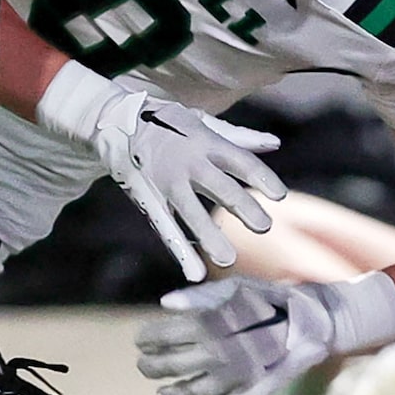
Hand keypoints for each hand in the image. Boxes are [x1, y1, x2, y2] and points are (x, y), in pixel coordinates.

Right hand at [35, 61, 284, 282]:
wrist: (115, 120)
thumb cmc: (167, 123)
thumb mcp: (202, 123)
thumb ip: (239, 138)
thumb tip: (274, 144)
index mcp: (205, 141)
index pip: (240, 160)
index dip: (260, 177)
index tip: (279, 195)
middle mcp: (187, 162)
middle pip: (220, 187)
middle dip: (242, 207)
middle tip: (263, 227)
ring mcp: (166, 181)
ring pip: (190, 211)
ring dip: (209, 236)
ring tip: (227, 259)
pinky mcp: (148, 197)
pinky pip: (165, 226)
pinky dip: (180, 251)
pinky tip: (195, 273)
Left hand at [134, 277, 340, 394]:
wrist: (317, 320)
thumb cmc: (270, 299)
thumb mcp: (237, 287)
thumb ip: (202, 296)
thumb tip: (165, 303)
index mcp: (227, 318)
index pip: (181, 331)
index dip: (157, 337)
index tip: (140, 340)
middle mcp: (237, 346)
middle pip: (189, 361)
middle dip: (161, 366)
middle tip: (142, 367)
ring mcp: (251, 370)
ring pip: (209, 388)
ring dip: (182, 393)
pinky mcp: (266, 386)